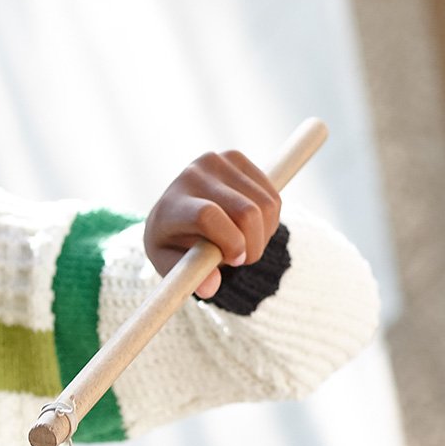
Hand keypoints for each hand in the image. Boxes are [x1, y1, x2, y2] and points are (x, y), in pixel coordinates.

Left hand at [144, 150, 281, 298]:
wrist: (173, 208)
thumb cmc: (172, 242)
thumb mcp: (171, 265)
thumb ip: (189, 277)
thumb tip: (210, 287)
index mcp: (172, 206)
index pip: (209, 216)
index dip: (231, 241)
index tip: (235, 260)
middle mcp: (192, 176)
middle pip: (246, 212)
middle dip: (254, 244)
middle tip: (243, 259)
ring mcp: (215, 161)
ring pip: (266, 205)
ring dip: (264, 234)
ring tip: (244, 243)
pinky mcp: (235, 157)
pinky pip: (273, 195)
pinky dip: (270, 219)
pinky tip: (251, 226)